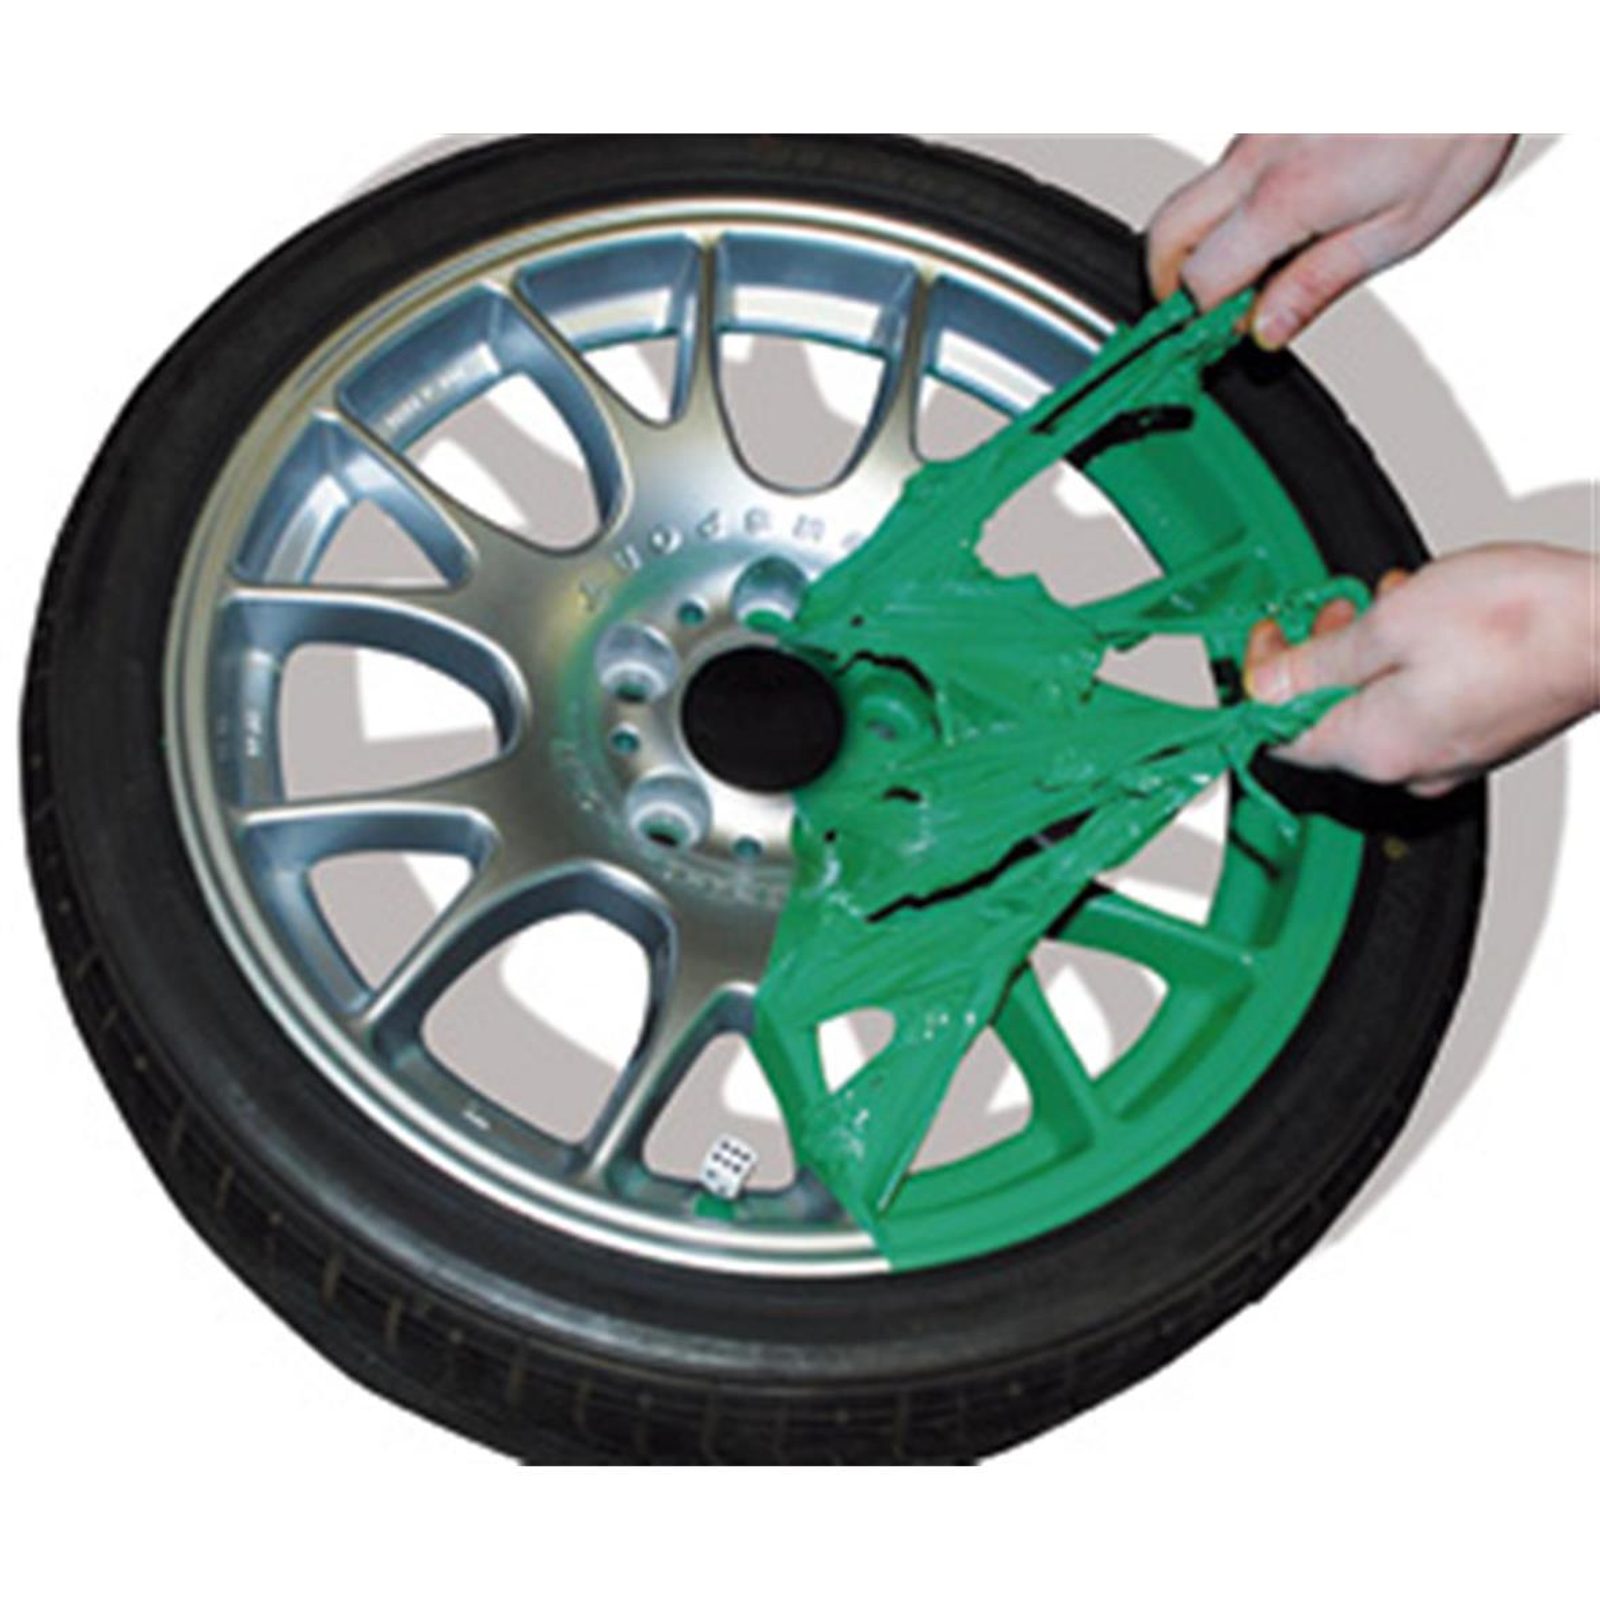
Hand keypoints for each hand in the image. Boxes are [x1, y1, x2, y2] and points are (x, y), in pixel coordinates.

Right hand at [1148, 136, 1514, 347]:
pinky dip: (1237, 203)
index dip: (1203, 321)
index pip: (1198, 281)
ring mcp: (1257, 127)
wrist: (1472, 50)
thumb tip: (1266, 329)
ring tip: (1266, 262)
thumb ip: (1319, 282)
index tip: (1223, 337)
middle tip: (1213, 310)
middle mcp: (1257, 155)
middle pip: (1164, 234)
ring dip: (1209, 240)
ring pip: (1195, 198)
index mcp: (1286, 197)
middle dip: (1171, 284)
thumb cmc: (1454, 122)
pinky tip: (1289, 213)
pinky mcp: (1270, 112)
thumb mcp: (1400, 229)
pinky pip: (1228, 168)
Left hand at [1245, 545, 1598, 796]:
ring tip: (1384, 603)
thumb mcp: (1390, 624)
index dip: (1262, 684)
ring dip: (1366, 652)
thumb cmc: (1521, 622)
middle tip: (1330, 611)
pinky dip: (1410, 665)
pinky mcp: (1483, 738)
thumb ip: (1319, 663)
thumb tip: (1268, 684)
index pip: (1282, 738)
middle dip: (1318, 660)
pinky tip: (1427, 621)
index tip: (1268, 640)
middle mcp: (1410, 767)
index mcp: (1375, 748)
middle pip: (1330, 721)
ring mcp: (1452, 757)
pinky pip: (1422, 709)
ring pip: (1378, 709)